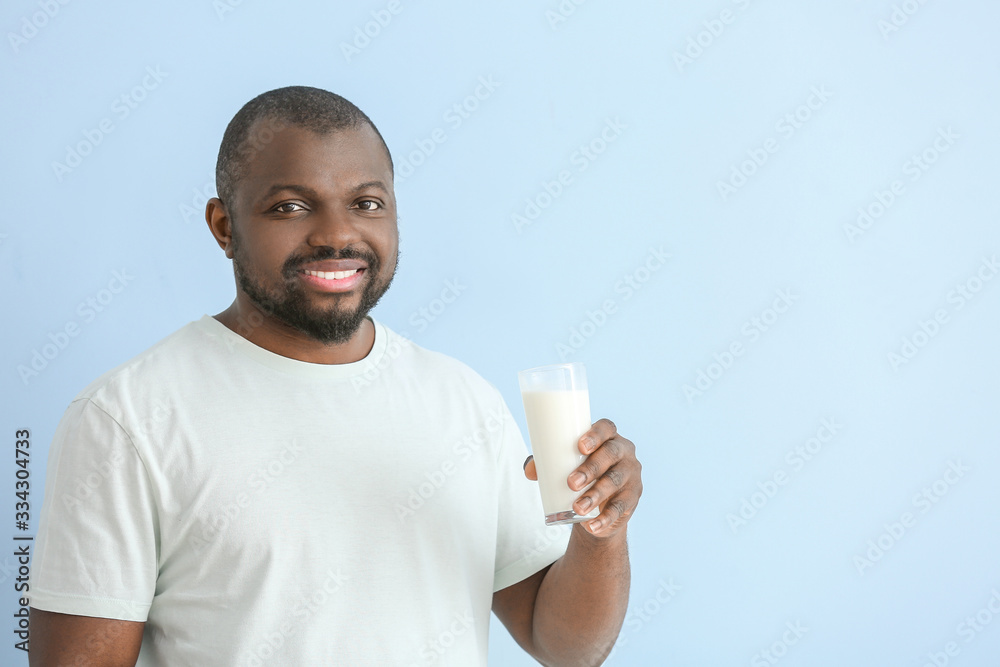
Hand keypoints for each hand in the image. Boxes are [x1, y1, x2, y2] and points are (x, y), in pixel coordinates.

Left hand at [523, 418, 641, 536]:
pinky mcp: (632, 498)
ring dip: (595, 495)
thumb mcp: (566, 467)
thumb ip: (546, 464)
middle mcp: (624, 452)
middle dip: (591, 469)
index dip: (595, 435)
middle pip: (611, 455)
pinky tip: (592, 525)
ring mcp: (631, 475)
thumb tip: (529, 470)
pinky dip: (605, 518)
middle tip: (571, 483)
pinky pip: (620, 508)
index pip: (606, 428)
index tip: (580, 446)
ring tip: (577, 508)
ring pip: (615, 482)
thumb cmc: (581, 474)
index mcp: (608, 437)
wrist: (599, 507)